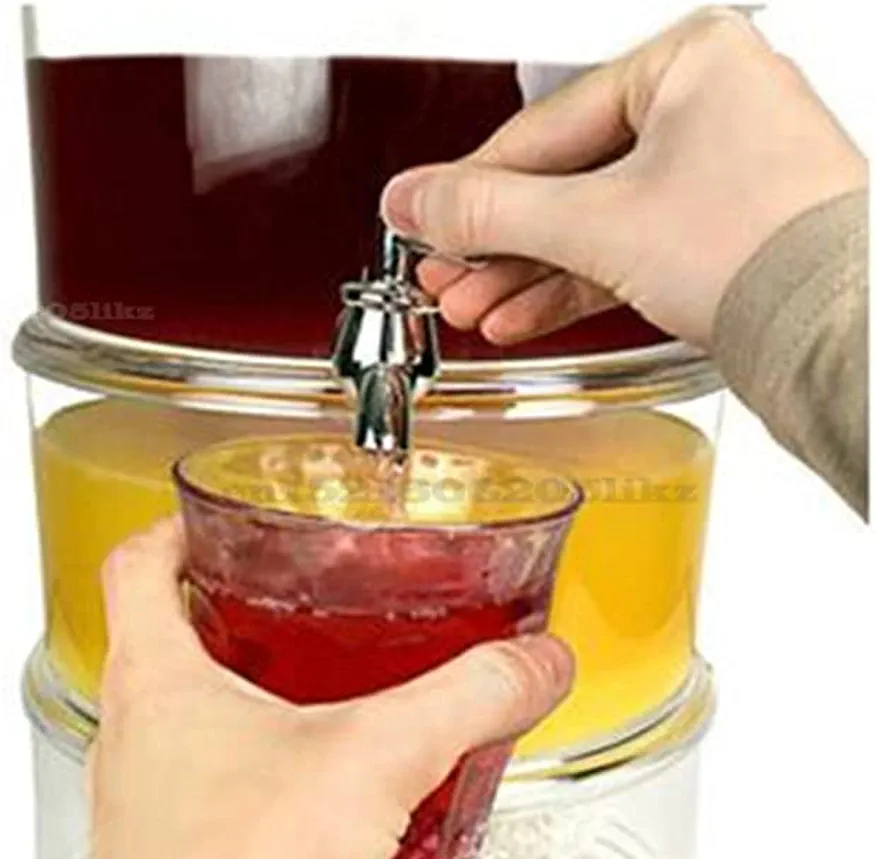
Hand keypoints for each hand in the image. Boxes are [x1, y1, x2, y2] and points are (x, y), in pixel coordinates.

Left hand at [89, 519, 573, 858]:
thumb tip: (534, 664)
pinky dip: (249, 761)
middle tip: (285, 588)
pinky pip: (196, 782)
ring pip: (177, 710)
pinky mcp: (170, 855)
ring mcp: (143, 800)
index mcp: (158, 682)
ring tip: (312, 679)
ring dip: (238, 685)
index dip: (177, 525)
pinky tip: (312, 781)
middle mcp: (134, 736)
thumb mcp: (379, 756)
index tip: (216, 515)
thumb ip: (468, 696)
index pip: (139, 563)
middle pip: (162, 632)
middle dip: (225, 601)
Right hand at [380, 6, 865, 348]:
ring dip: (527, 273)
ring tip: (473, 306)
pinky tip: (522, 316)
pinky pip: (628, 252)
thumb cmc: (762, 250)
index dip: (474, 184)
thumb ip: (492, 210)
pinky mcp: (721, 238)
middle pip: (568, 179)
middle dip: (498, 243)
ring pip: (595, 223)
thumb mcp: (596, 222)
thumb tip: (415, 201)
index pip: (546, 126)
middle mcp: (710, 111)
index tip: (426, 214)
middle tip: (444, 274)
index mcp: (691, 63)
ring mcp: (719, 177)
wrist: (837, 337)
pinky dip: (573, 287)